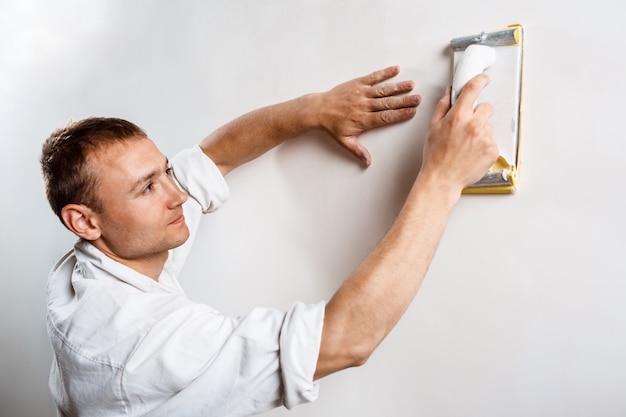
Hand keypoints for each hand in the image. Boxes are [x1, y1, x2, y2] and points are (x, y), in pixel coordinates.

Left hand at [316, 66, 421, 165]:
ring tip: (411, 85)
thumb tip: (368, 162)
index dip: (400, 114)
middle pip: (388, 103)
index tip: (412, 112)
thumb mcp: (344, 141)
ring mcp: (361, 93)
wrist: (318, 109)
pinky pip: (373, 77)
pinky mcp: (357, 83)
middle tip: (417, 99)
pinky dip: (385, 73)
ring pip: (383, 90)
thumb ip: (358, 151)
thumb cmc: (332, 125)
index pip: (386, 117)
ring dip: (398, 87)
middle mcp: (364, 105)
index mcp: (363, 120)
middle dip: (404, 101)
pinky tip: (396, 70)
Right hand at [419, 74, 498, 193]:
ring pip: (488, 126)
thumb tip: (450, 93)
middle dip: (479, 113)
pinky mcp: (493, 150)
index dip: (480, 80)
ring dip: (480, 131)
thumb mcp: (433, 127)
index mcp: (458, 116)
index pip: (473, 89)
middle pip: (486, 107)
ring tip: (466, 145)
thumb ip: (443, 107)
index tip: (483, 79)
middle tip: (467, 126)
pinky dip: (484, 146)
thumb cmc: (436, 156)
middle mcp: (474, 125)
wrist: (442, 179)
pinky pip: (492, 141)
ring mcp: (485, 138)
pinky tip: (472, 153)